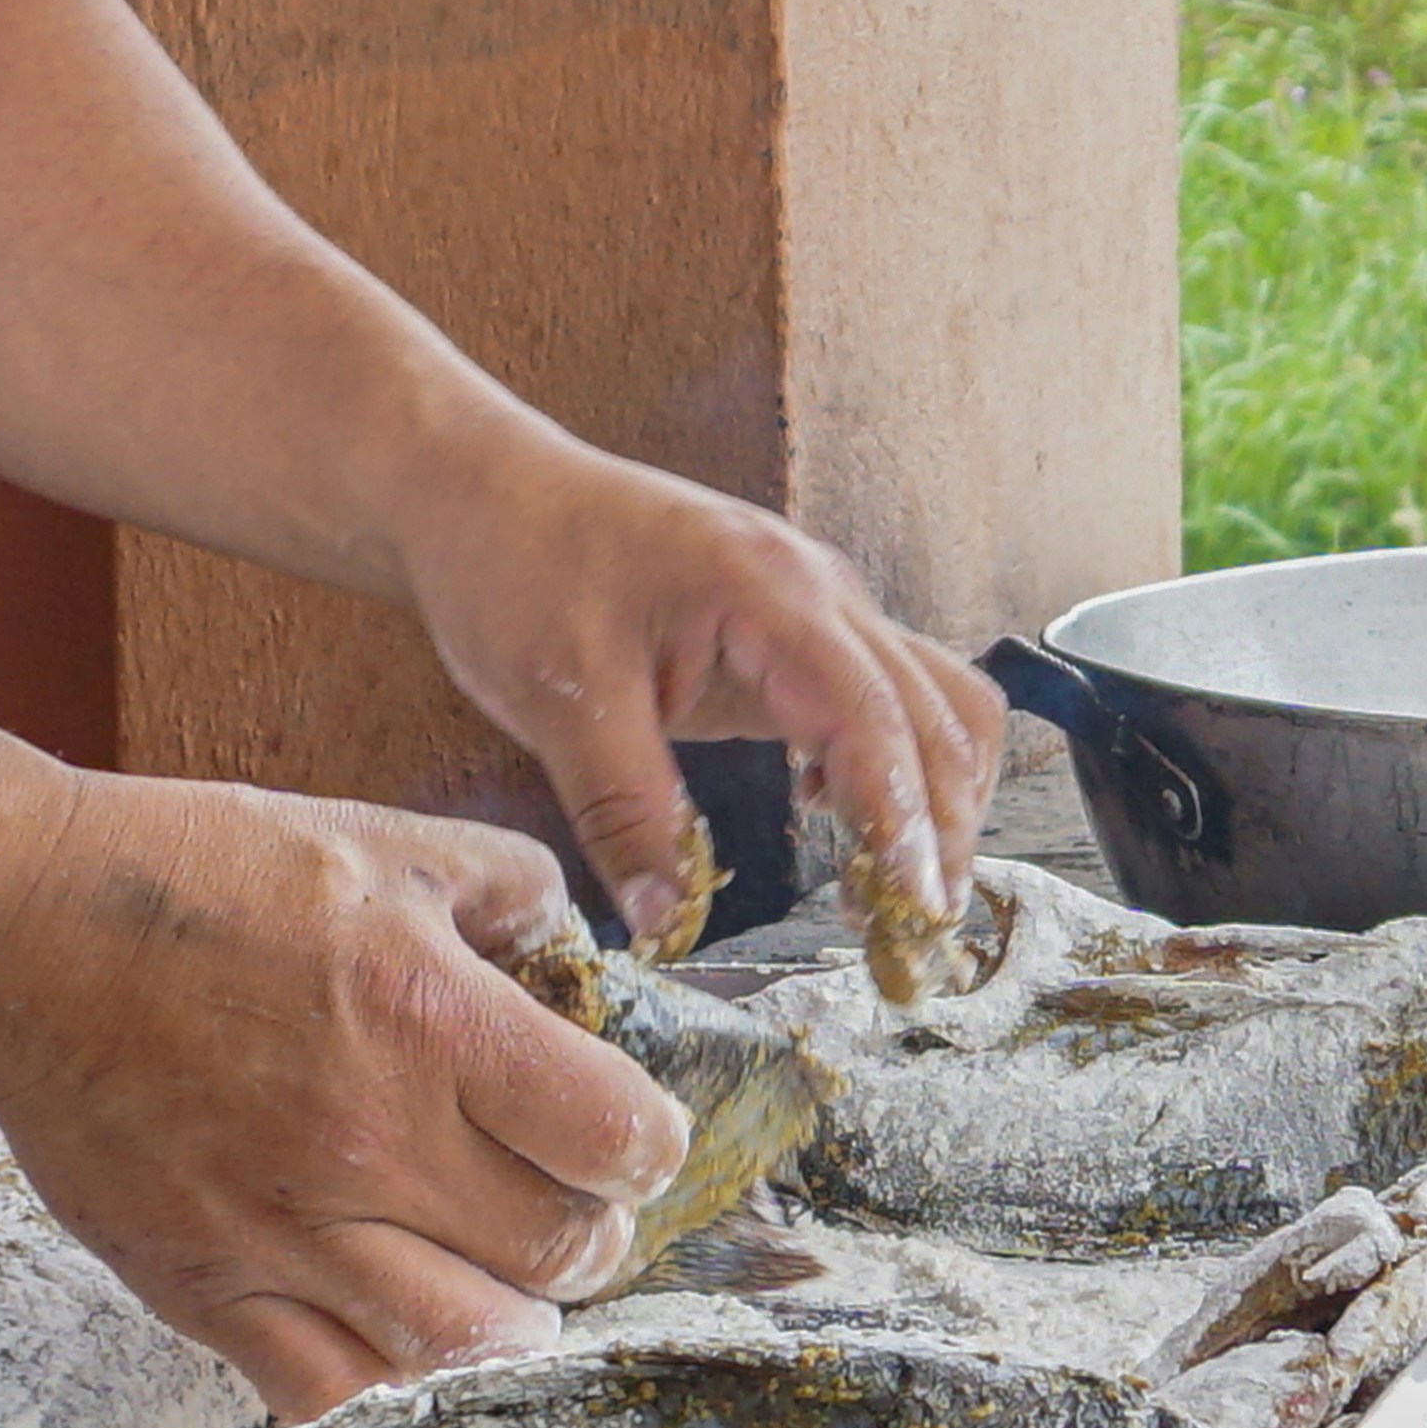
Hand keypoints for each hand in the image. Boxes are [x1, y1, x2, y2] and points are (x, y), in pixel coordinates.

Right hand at [0, 769, 691, 1418]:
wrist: (21, 926)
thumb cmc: (194, 875)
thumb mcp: (377, 838)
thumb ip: (503, 887)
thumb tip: (577, 943)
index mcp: (431, 1018)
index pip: (617, 1138)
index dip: (646, 1144)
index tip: (626, 1137)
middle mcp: (370, 1140)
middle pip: (558, 1253)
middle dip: (588, 1234)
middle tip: (563, 1206)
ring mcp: (284, 1229)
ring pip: (463, 1344)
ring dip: (507, 1316)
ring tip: (496, 1278)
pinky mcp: (204, 1286)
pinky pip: (330, 1388)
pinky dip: (382, 1371)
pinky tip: (390, 1321)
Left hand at [400, 431, 1007, 956]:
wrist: (485, 492)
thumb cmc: (518, 571)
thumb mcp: (560, 699)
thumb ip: (625, 811)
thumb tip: (669, 921)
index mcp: (769, 593)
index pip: (874, 717)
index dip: (904, 818)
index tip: (911, 909)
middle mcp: (816, 589)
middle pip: (936, 711)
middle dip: (941, 825)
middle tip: (913, 934)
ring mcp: (813, 602)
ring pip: (930, 698)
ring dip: (932, 794)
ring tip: (892, 890)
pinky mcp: (791, 625)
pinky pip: (883, 690)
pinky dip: (893, 760)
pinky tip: (833, 814)